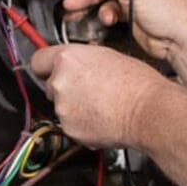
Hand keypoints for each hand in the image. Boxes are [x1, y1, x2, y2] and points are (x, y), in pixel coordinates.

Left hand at [28, 44, 172, 148]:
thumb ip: (83, 61)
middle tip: (89, 89)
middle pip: (50, 84)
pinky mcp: (69, 129)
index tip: (49, 70)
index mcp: (68, 59)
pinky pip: (70, 124)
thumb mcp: (107, 57)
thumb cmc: (136, 83)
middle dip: (66, 88)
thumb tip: (78, 66)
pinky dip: (81, 123)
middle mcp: (60, 82)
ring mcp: (63, 107)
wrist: (147, 110)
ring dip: (74, 106)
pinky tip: (101, 117)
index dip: (46, 66)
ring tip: (100, 104)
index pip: (38, 60)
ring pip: (60, 106)